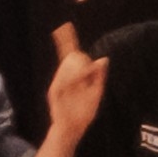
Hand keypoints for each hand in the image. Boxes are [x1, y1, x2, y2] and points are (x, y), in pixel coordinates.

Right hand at [43, 23, 106, 138]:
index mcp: (74, 77)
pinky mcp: (54, 91)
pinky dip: (73, 79)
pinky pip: (63, 80)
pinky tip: (79, 82)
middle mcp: (63, 77)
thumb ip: (99, 77)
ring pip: (67, 67)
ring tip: (86, 82)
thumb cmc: (83, 113)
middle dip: (76, 56)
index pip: (70, 55)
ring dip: (80, 71)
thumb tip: (103, 59)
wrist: (72, 130)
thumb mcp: (96, 94)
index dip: (67, 40)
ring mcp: (58, 83)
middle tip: (82, 61)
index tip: (66, 26)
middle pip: (68, 58)